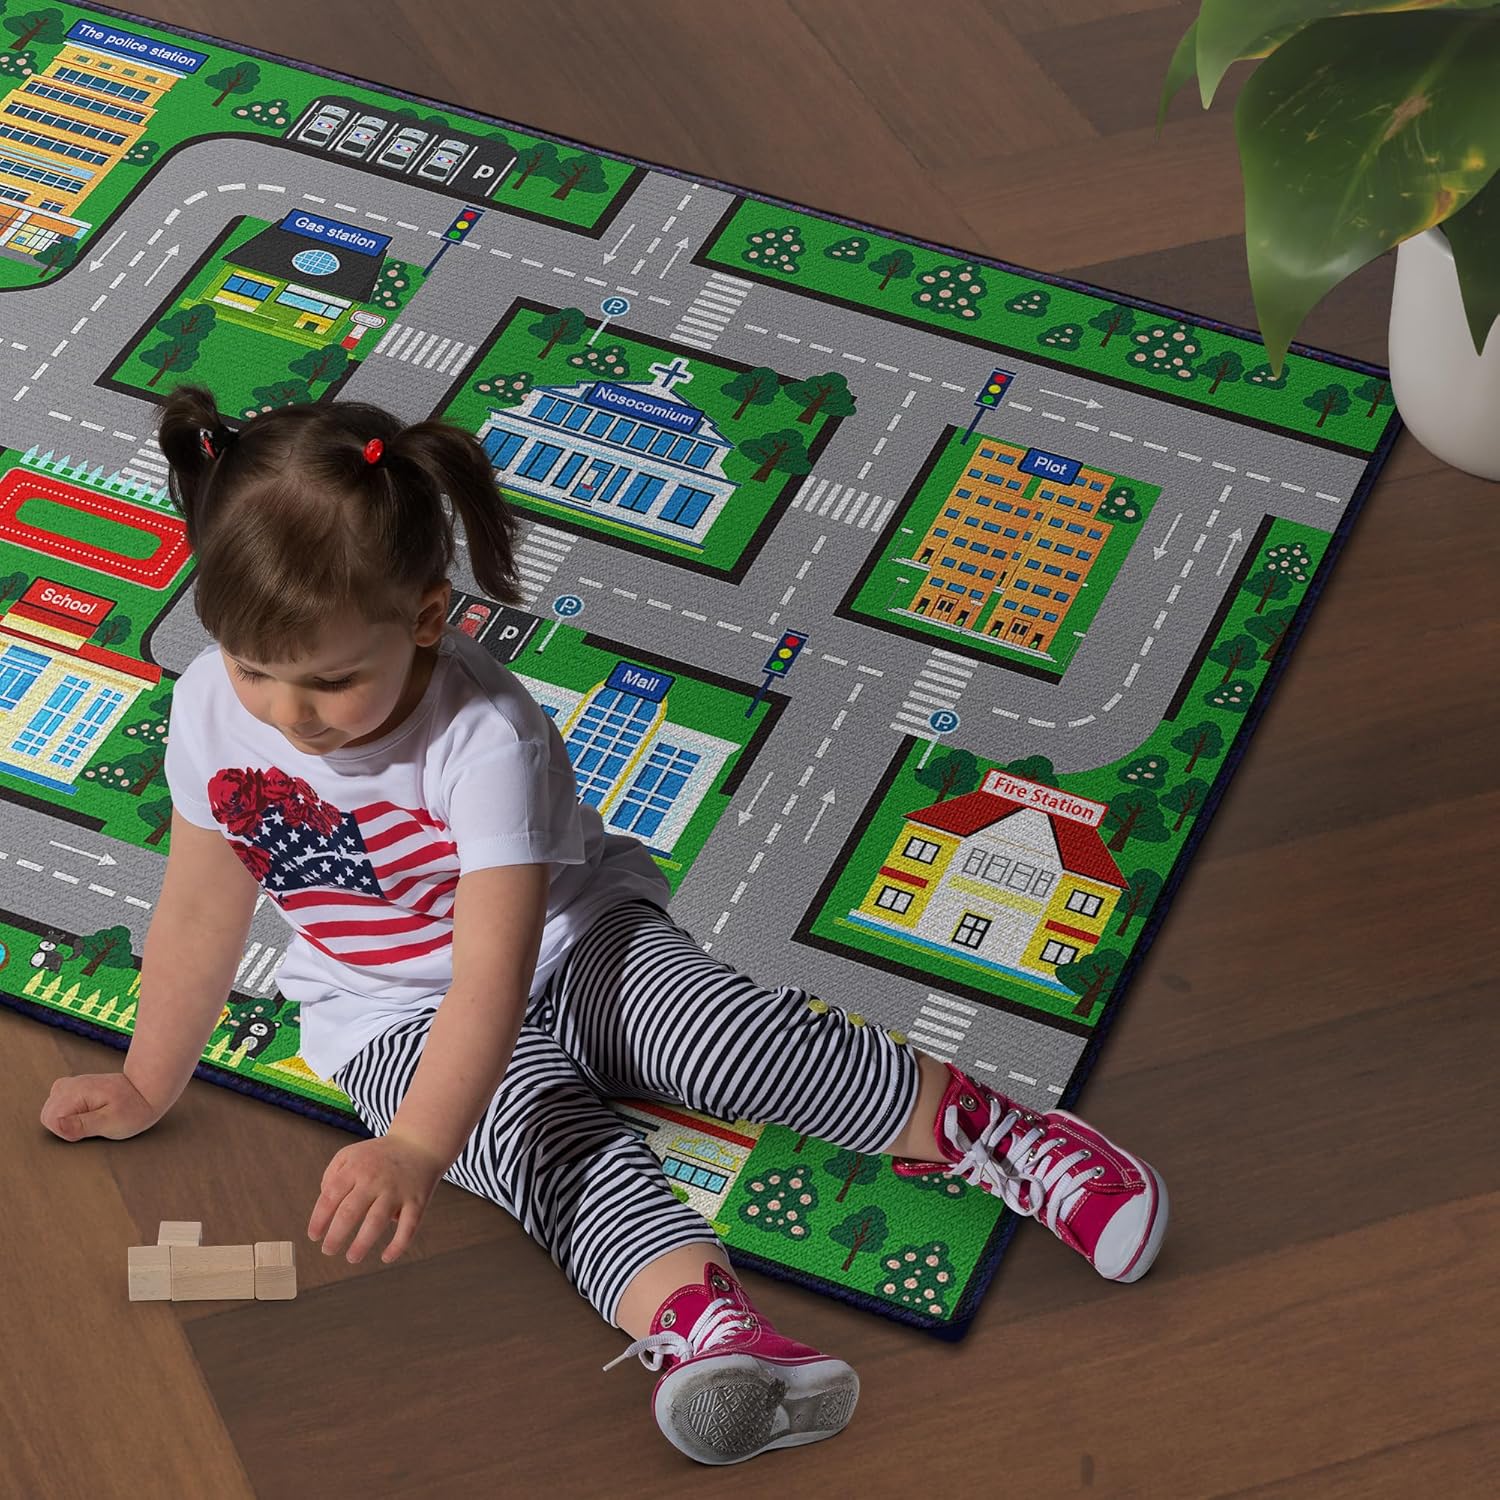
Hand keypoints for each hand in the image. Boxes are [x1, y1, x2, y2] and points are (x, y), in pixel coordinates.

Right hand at [40, 1071, 161, 1141]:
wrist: (146, 1092)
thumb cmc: (133, 1109)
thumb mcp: (111, 1121)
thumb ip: (82, 1124)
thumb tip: (57, 1124)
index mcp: (76, 1091)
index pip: (50, 1120)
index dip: (68, 1131)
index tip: (90, 1127)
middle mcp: (68, 1085)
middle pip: (47, 1116)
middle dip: (68, 1127)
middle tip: (94, 1123)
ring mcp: (68, 1086)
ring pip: (51, 1114)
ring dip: (70, 1122)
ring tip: (95, 1117)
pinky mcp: (71, 1091)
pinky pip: (59, 1110)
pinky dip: (71, 1117)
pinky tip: (90, 1114)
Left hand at [307, 1132, 445, 1264]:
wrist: (420, 1143)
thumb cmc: (379, 1155)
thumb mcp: (350, 1155)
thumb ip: (331, 1177)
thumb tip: (323, 1210)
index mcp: (355, 1168)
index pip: (330, 1197)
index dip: (319, 1220)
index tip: (314, 1236)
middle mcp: (375, 1179)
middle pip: (350, 1212)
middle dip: (335, 1236)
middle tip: (328, 1250)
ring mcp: (396, 1190)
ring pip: (376, 1222)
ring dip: (361, 1244)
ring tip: (352, 1257)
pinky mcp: (417, 1201)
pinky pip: (408, 1227)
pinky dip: (398, 1245)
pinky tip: (386, 1257)